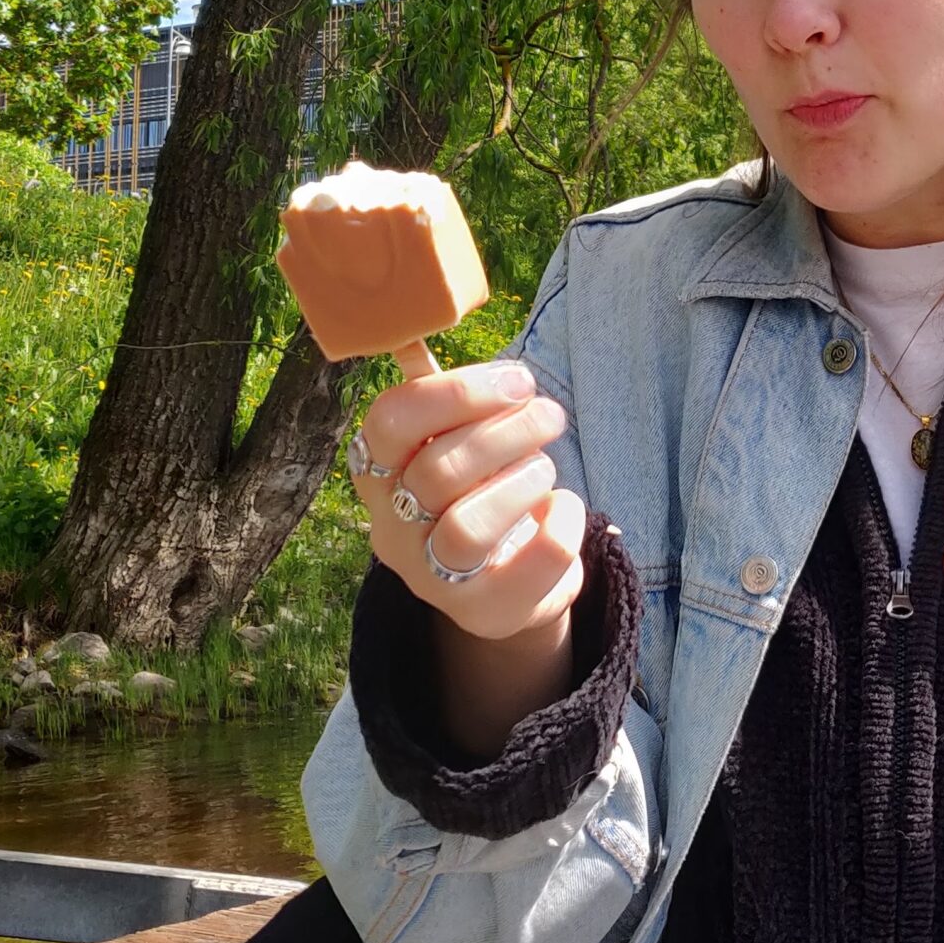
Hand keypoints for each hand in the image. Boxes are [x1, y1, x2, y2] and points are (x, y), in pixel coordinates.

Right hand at [351, 360, 586, 647]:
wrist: (504, 581)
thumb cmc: (478, 490)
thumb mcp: (454, 442)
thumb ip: (441, 398)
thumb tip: (416, 331)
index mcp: (379, 475)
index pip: (391, 422)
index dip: (457, 392)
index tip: (516, 380)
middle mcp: (392, 531)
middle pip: (438, 470)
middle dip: (507, 431)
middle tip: (550, 412)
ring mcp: (432, 579)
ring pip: (468, 527)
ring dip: (523, 480)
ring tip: (546, 468)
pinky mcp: (484, 611)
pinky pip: (531, 564)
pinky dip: (562, 523)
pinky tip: (565, 507)